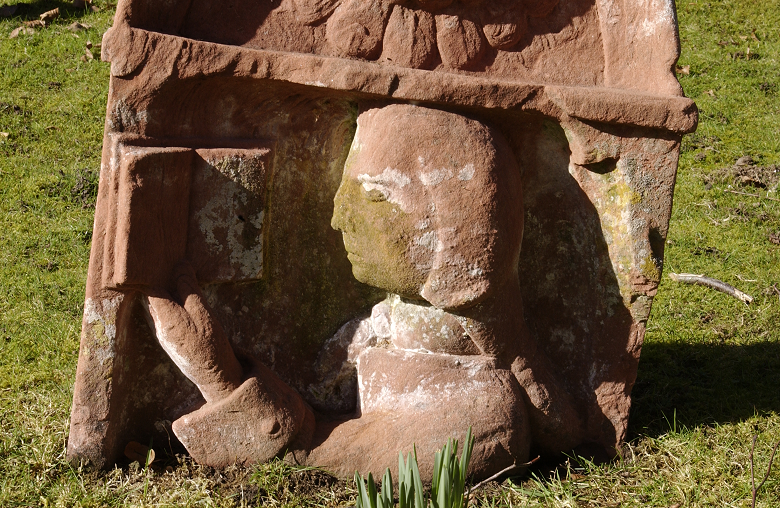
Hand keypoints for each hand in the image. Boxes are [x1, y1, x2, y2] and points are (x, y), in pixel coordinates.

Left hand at [140, 261, 243, 403]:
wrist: (215, 375)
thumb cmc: (210, 342)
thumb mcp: (202, 310)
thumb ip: (188, 287)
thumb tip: (180, 265)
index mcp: (163, 314)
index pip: (149, 286)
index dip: (153, 271)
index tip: (160, 257)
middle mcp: (157, 324)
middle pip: (152, 296)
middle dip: (158, 280)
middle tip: (168, 262)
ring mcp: (163, 334)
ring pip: (158, 306)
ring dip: (166, 292)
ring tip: (176, 276)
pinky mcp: (171, 340)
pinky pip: (166, 316)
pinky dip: (172, 305)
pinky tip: (183, 299)